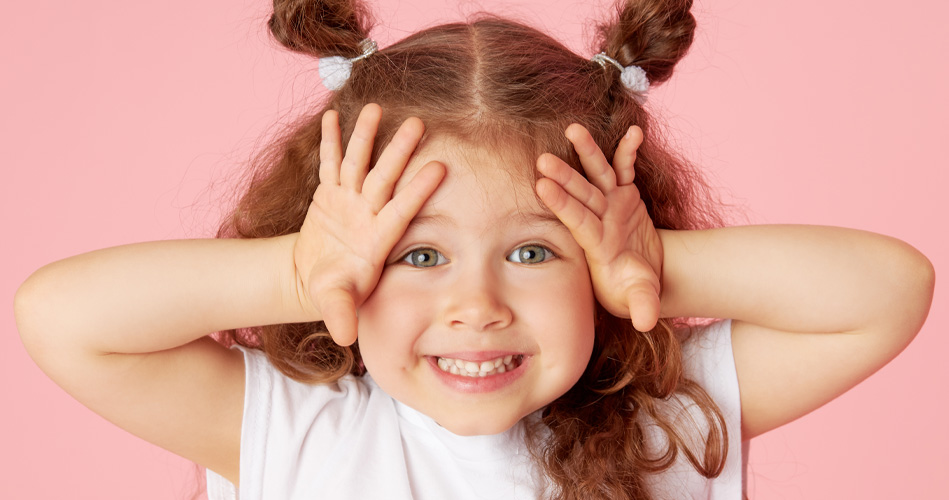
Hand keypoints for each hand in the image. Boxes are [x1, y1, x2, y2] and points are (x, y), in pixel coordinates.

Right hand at [294, 104, 445, 344]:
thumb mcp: (336, 301)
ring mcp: (349, 199)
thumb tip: (345, 337)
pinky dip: (331, 141)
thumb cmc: (334, 290)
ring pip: (360, 162)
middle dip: (399, 151)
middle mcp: (367, 212)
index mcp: (377, 236)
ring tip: (376, 108)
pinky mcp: (329, 193)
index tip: (440, 167)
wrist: (316, 277)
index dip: (418, 189)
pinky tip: (334, 115)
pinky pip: (330, 163)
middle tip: (418, 122)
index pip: (402, 208)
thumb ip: (342, 314)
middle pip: (385, 176)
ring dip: (367, 137)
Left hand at [535, 124, 661, 331]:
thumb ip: (642, 304)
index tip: (542, 186)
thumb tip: (644, 322)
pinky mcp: (625, 195)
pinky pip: (625, 169)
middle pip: (580, 194)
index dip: (561, 204)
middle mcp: (600, 219)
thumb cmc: (634, 290)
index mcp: (597, 244)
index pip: (576, 221)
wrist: (640, 275)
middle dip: (564, 176)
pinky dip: (628, 151)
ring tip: (573, 128)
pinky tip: (634, 132)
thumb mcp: (641, 297)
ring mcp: (611, 204)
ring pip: (596, 174)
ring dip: (586, 152)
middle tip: (542, 159)